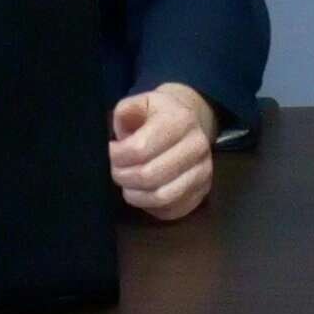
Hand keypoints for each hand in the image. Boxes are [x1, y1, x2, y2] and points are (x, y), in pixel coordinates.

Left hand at [108, 83, 217, 221]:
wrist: (190, 124)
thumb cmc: (158, 115)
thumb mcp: (141, 102)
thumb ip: (125, 111)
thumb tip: (119, 134)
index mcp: (180, 120)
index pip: (140, 148)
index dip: (117, 155)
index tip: (111, 151)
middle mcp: (197, 147)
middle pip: (149, 175)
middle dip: (123, 177)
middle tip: (116, 170)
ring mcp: (203, 172)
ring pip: (160, 197)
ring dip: (135, 195)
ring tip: (127, 184)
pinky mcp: (202, 193)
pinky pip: (170, 210)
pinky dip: (150, 206)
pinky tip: (143, 192)